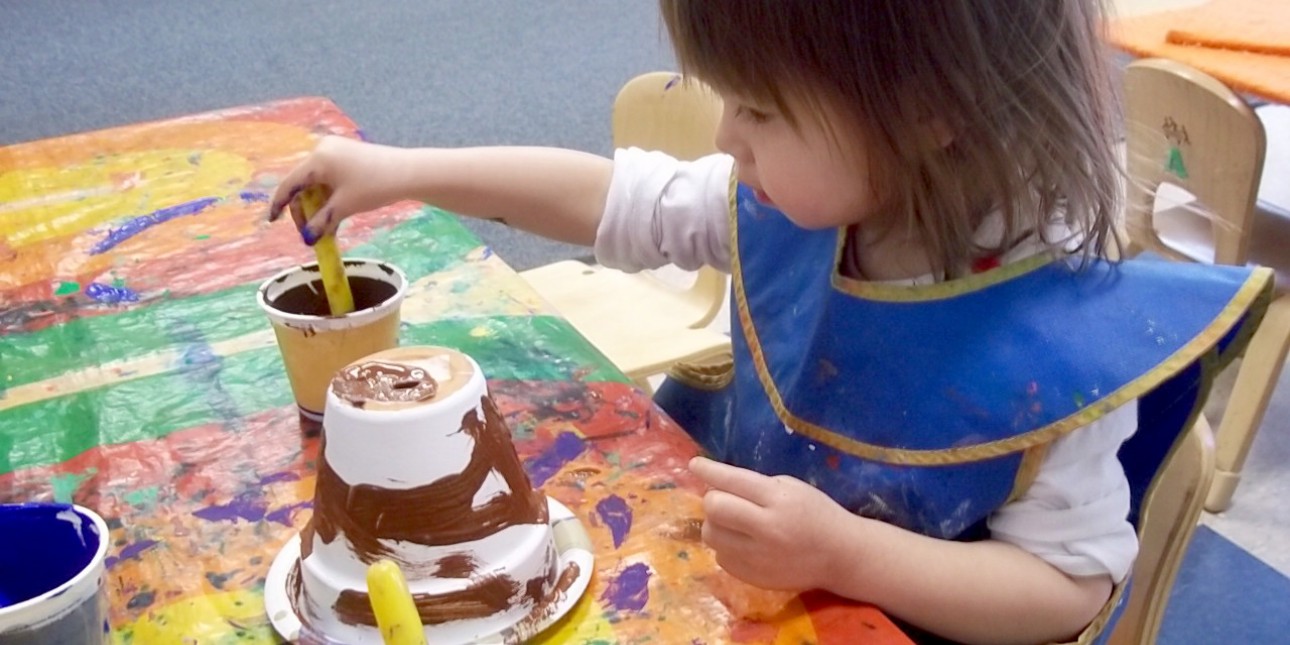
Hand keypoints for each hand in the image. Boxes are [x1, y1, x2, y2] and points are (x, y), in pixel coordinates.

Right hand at [267, 136, 412, 243]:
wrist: (409, 172)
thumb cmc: (374, 187)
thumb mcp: (344, 207)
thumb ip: (321, 222)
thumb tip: (307, 238)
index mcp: (317, 159)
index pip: (290, 184)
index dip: (279, 204)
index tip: (272, 220)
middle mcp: (322, 150)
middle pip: (303, 184)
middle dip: (305, 210)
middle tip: (310, 233)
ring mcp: (335, 150)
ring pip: (317, 183)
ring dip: (318, 206)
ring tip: (326, 229)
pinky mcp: (347, 155)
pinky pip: (329, 178)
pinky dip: (329, 197)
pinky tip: (335, 214)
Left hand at [690, 456, 853, 591]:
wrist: (840, 556)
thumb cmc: (816, 514)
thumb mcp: (792, 488)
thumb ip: (755, 486)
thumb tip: (715, 484)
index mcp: (779, 499)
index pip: (733, 481)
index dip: (709, 470)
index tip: (695, 464)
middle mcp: (767, 528)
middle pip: (714, 508)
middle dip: (714, 500)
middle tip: (725, 500)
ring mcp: (759, 556)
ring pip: (711, 534)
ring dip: (716, 524)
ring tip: (734, 524)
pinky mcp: (754, 577)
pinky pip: (721, 557)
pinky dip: (726, 546)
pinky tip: (744, 544)